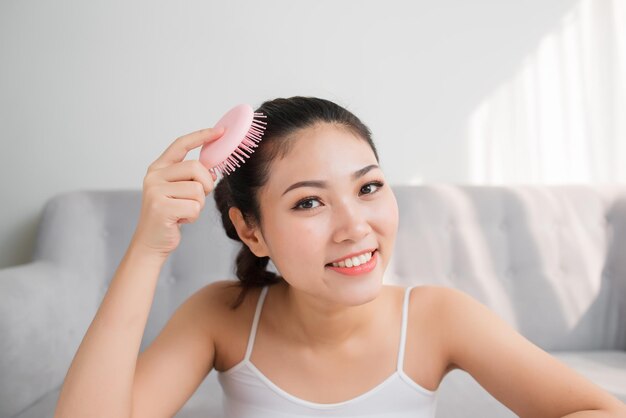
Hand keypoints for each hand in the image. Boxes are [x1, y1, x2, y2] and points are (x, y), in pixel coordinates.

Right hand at [130, 126, 224, 258]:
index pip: (181, 144)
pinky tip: (180, 220)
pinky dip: (193, 216)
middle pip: (195, 167)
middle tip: (198, 197)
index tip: (220, 131)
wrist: (151, 242)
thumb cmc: (169, 216)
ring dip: (198, 204)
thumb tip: (212, 168)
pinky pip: (193, 207)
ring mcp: (155, 191)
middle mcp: (154, 176)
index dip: (201, 136)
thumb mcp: (178, 191)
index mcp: (158, 168)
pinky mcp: (160, 207)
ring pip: (197, 189)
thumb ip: (190, 177)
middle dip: (205, 183)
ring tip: (184, 211)